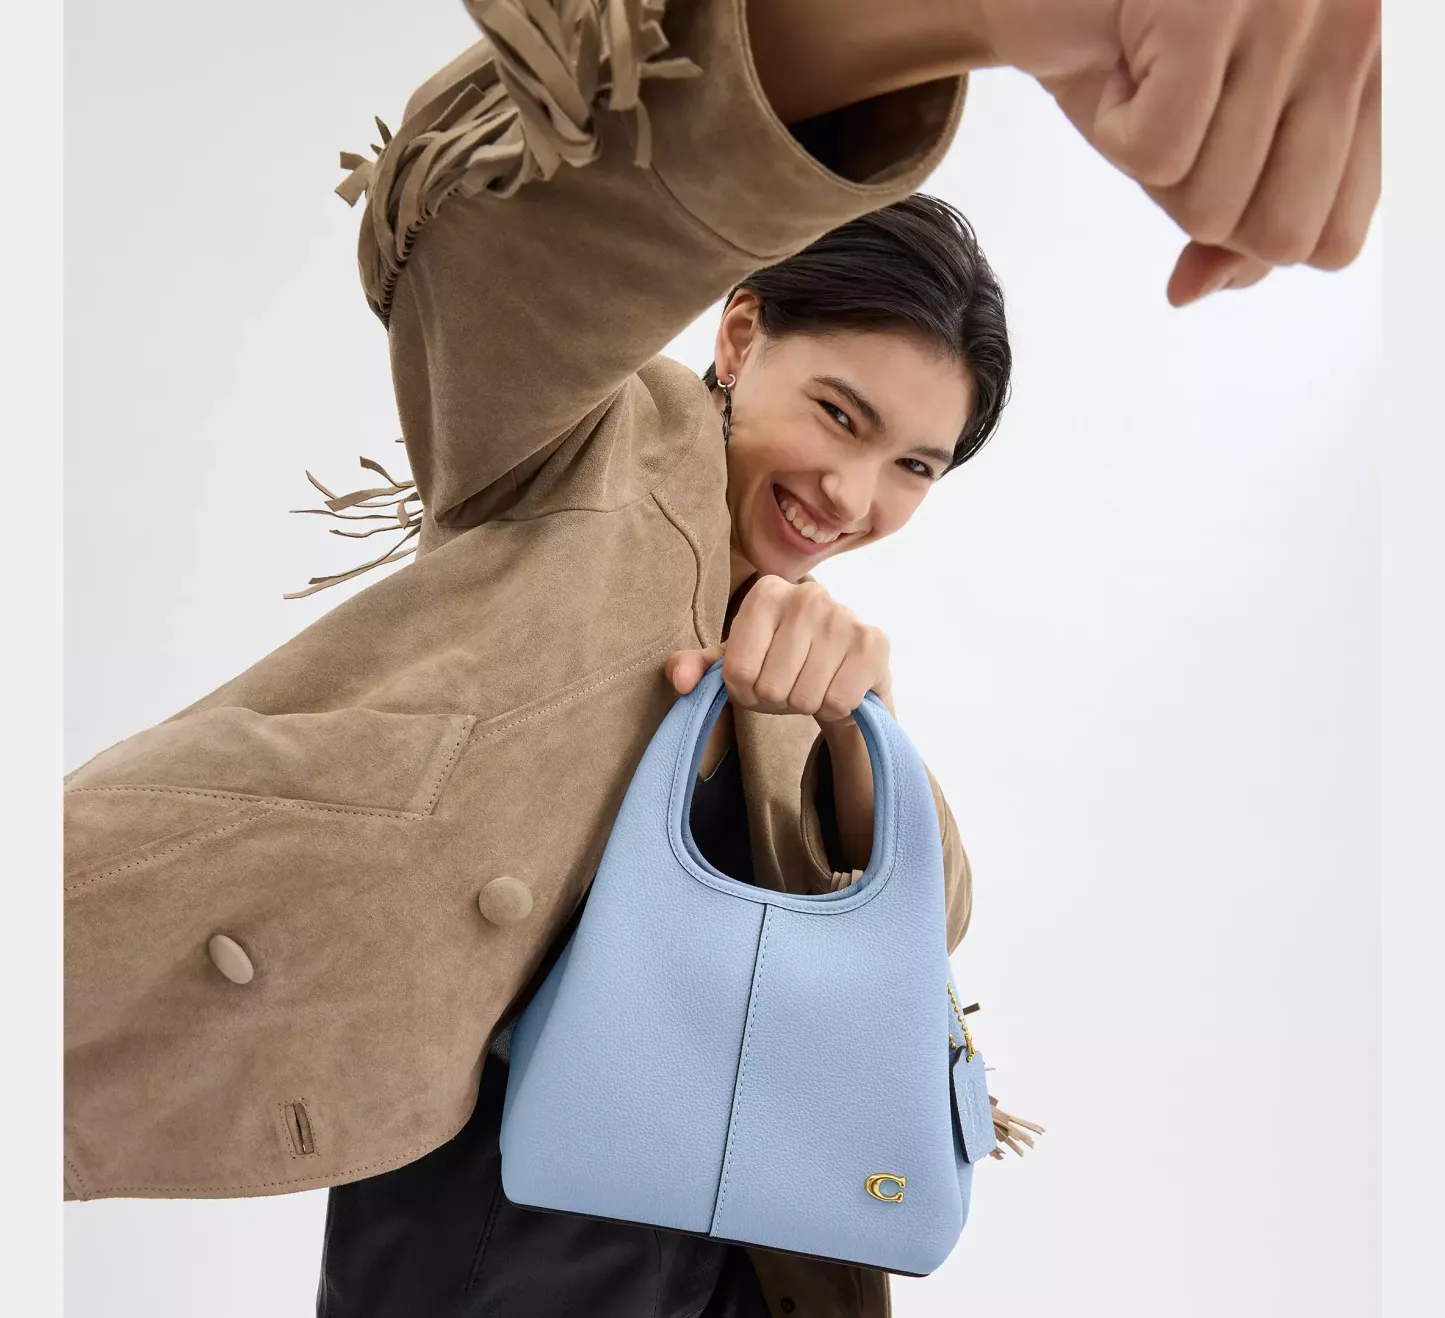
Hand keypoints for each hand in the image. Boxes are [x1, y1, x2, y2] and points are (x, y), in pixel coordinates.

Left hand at [664, 576, 894, 727]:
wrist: (842, 673)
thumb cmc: (781, 663)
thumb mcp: (733, 661)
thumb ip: (695, 667)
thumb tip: (681, 680)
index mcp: (766, 592)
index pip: (737, 671)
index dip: (743, 692)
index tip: (756, 681)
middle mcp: (807, 595)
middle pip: (770, 686)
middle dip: (775, 700)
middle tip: (788, 686)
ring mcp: (845, 615)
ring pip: (804, 697)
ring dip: (804, 705)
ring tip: (811, 686)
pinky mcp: (875, 643)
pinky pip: (838, 701)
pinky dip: (834, 708)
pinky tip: (837, 688)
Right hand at [973, 0, 1379, 302]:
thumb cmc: (1146, 60)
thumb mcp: (1211, 154)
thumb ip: (1241, 230)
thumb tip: (1197, 289)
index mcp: (1386, 65)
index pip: (1337, 238)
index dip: (1252, 230)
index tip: (1215, 159)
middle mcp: (1363, 26)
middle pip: (1280, 236)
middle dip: (1202, 200)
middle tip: (1185, 121)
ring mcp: (1293, 7)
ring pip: (1212, 204)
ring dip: (1152, 162)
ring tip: (1154, 81)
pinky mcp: (1208, 7)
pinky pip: (1158, 155)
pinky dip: (1115, 128)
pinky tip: (1123, 67)